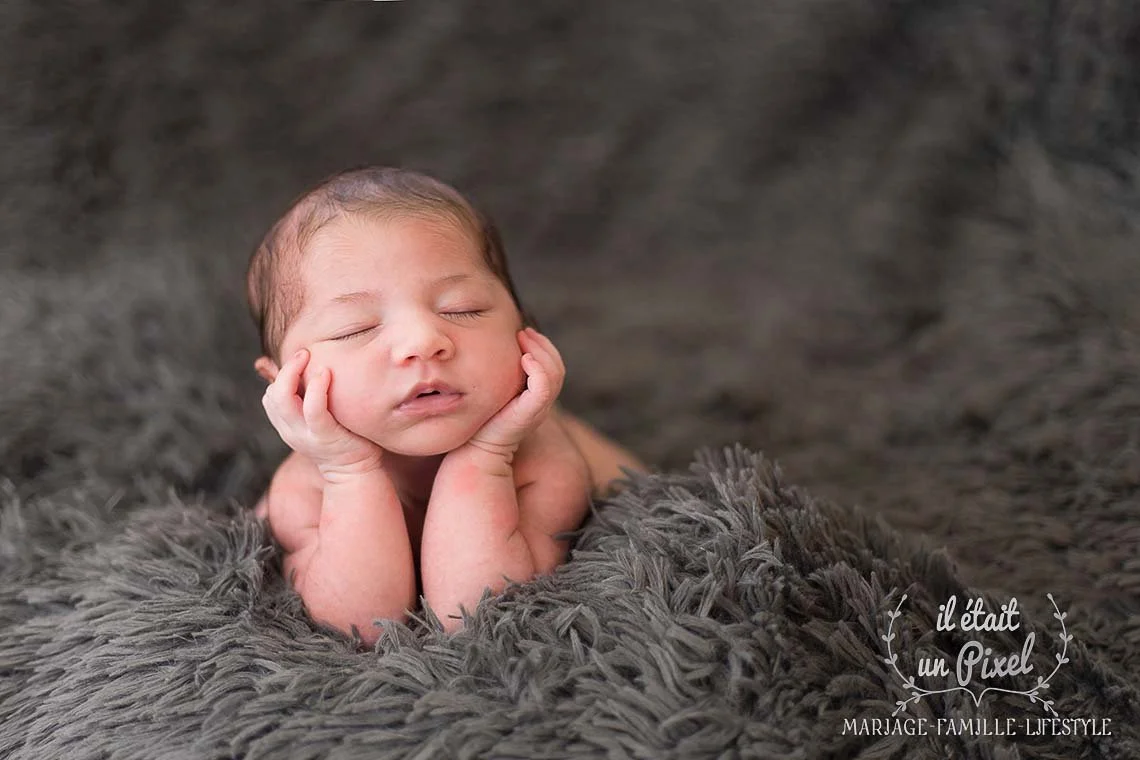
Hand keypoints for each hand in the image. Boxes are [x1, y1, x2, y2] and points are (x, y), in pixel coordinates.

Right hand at [261, 349, 382, 479]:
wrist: (356, 473)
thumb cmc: (343, 440)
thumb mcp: (320, 420)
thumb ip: (310, 400)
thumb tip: (308, 374)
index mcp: (288, 426)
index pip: (270, 397)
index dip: (280, 377)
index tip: (300, 362)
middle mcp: (291, 431)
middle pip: (271, 395)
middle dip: (285, 369)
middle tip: (303, 353)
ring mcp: (305, 435)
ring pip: (282, 399)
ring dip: (293, 373)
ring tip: (309, 357)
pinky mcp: (324, 436)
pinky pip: (313, 410)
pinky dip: (317, 389)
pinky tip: (326, 373)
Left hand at [461, 327, 564, 462]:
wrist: (475, 451)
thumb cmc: (479, 422)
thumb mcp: (493, 392)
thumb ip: (501, 377)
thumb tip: (491, 351)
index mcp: (536, 398)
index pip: (553, 367)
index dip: (543, 347)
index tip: (524, 332)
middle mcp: (541, 403)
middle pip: (558, 368)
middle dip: (543, 345)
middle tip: (524, 332)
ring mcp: (538, 409)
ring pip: (555, 374)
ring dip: (541, 351)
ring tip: (522, 339)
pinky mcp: (531, 413)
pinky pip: (544, 387)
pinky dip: (538, 369)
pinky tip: (523, 358)